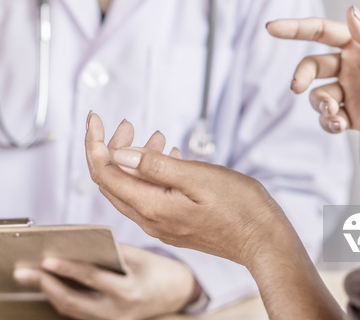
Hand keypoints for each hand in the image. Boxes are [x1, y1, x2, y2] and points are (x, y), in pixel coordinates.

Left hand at [13, 245, 200, 319]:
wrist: (178, 293)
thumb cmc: (159, 270)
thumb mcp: (139, 256)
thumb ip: (110, 252)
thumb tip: (76, 246)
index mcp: (128, 292)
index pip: (91, 278)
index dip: (66, 268)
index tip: (45, 259)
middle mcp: (118, 313)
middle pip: (72, 301)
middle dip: (45, 285)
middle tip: (23, 273)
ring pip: (71, 310)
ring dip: (49, 293)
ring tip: (30, 278)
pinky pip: (78, 314)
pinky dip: (62, 299)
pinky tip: (49, 286)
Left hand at [85, 113, 344, 319]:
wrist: (265, 242)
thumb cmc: (239, 207)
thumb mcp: (197, 177)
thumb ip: (154, 166)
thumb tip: (117, 153)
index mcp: (151, 207)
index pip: (104, 173)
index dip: (94, 143)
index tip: (94, 116)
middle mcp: (149, 220)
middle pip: (112, 181)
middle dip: (111, 149)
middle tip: (125, 124)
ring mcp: (161, 225)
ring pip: (130, 188)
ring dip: (133, 159)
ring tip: (153, 135)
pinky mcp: (174, 226)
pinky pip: (148, 196)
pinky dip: (150, 173)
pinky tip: (168, 156)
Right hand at [266, 6, 359, 132]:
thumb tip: (350, 10)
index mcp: (356, 44)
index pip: (319, 31)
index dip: (294, 28)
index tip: (270, 27)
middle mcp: (349, 66)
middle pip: (311, 66)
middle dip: (300, 75)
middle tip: (295, 87)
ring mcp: (349, 92)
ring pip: (317, 95)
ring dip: (320, 103)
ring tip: (334, 111)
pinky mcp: (352, 116)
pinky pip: (328, 119)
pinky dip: (328, 122)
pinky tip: (338, 123)